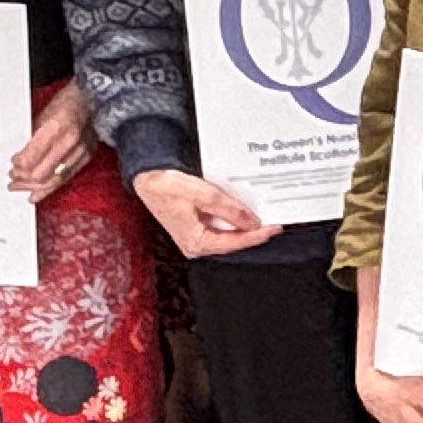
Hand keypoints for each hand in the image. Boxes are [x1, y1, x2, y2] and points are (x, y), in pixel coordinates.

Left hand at [5, 77, 93, 198]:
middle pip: (42, 173)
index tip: (13, 164)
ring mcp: (80, 151)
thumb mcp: (42, 116)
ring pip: (53, 180)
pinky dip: (49, 188)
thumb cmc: (66, 103)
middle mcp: (69, 141)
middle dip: (24, 179)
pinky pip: (65, 178)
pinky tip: (37, 193)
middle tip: (13, 179)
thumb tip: (20, 158)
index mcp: (55, 127)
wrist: (91, 99)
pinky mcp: (86, 157)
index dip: (19, 164)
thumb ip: (32, 140)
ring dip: (34, 187)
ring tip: (20, 187)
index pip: (32, 156)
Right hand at [135, 167, 275, 257]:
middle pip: (232, 242)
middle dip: (252, 233)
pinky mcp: (195, 227)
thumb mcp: (204, 195)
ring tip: (262, 217)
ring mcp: (195, 236)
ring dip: (243, 226)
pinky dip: (232, 220)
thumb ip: (230, 210)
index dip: (255, 236)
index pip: (234, 243)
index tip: (273, 228)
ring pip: (227, 234)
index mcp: (196, 242)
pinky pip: (219, 226)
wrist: (148, 178)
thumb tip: (252, 223)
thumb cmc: (167, 187)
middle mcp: (195, 244)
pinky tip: (243, 212)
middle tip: (273, 223)